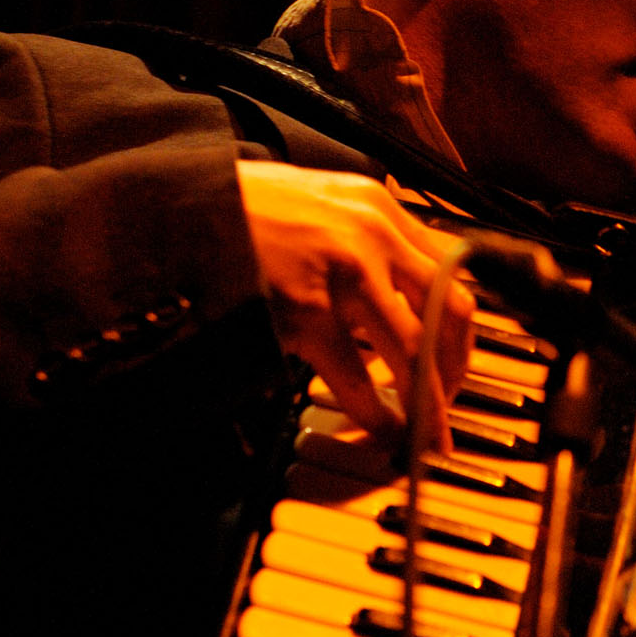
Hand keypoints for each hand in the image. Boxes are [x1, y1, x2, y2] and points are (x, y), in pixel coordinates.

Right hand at [233, 162, 474, 442]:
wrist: (175, 213)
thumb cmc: (235, 211)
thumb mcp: (312, 202)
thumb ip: (357, 235)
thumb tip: (391, 291)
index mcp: (376, 205)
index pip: (450, 265)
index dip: (461, 321)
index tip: (457, 354)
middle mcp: (372, 232)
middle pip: (451, 307)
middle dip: (457, 365)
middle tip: (448, 402)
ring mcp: (343, 271)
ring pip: (416, 349)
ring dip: (429, 401)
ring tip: (428, 435)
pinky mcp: (306, 310)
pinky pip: (359, 379)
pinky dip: (378, 416)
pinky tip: (383, 434)